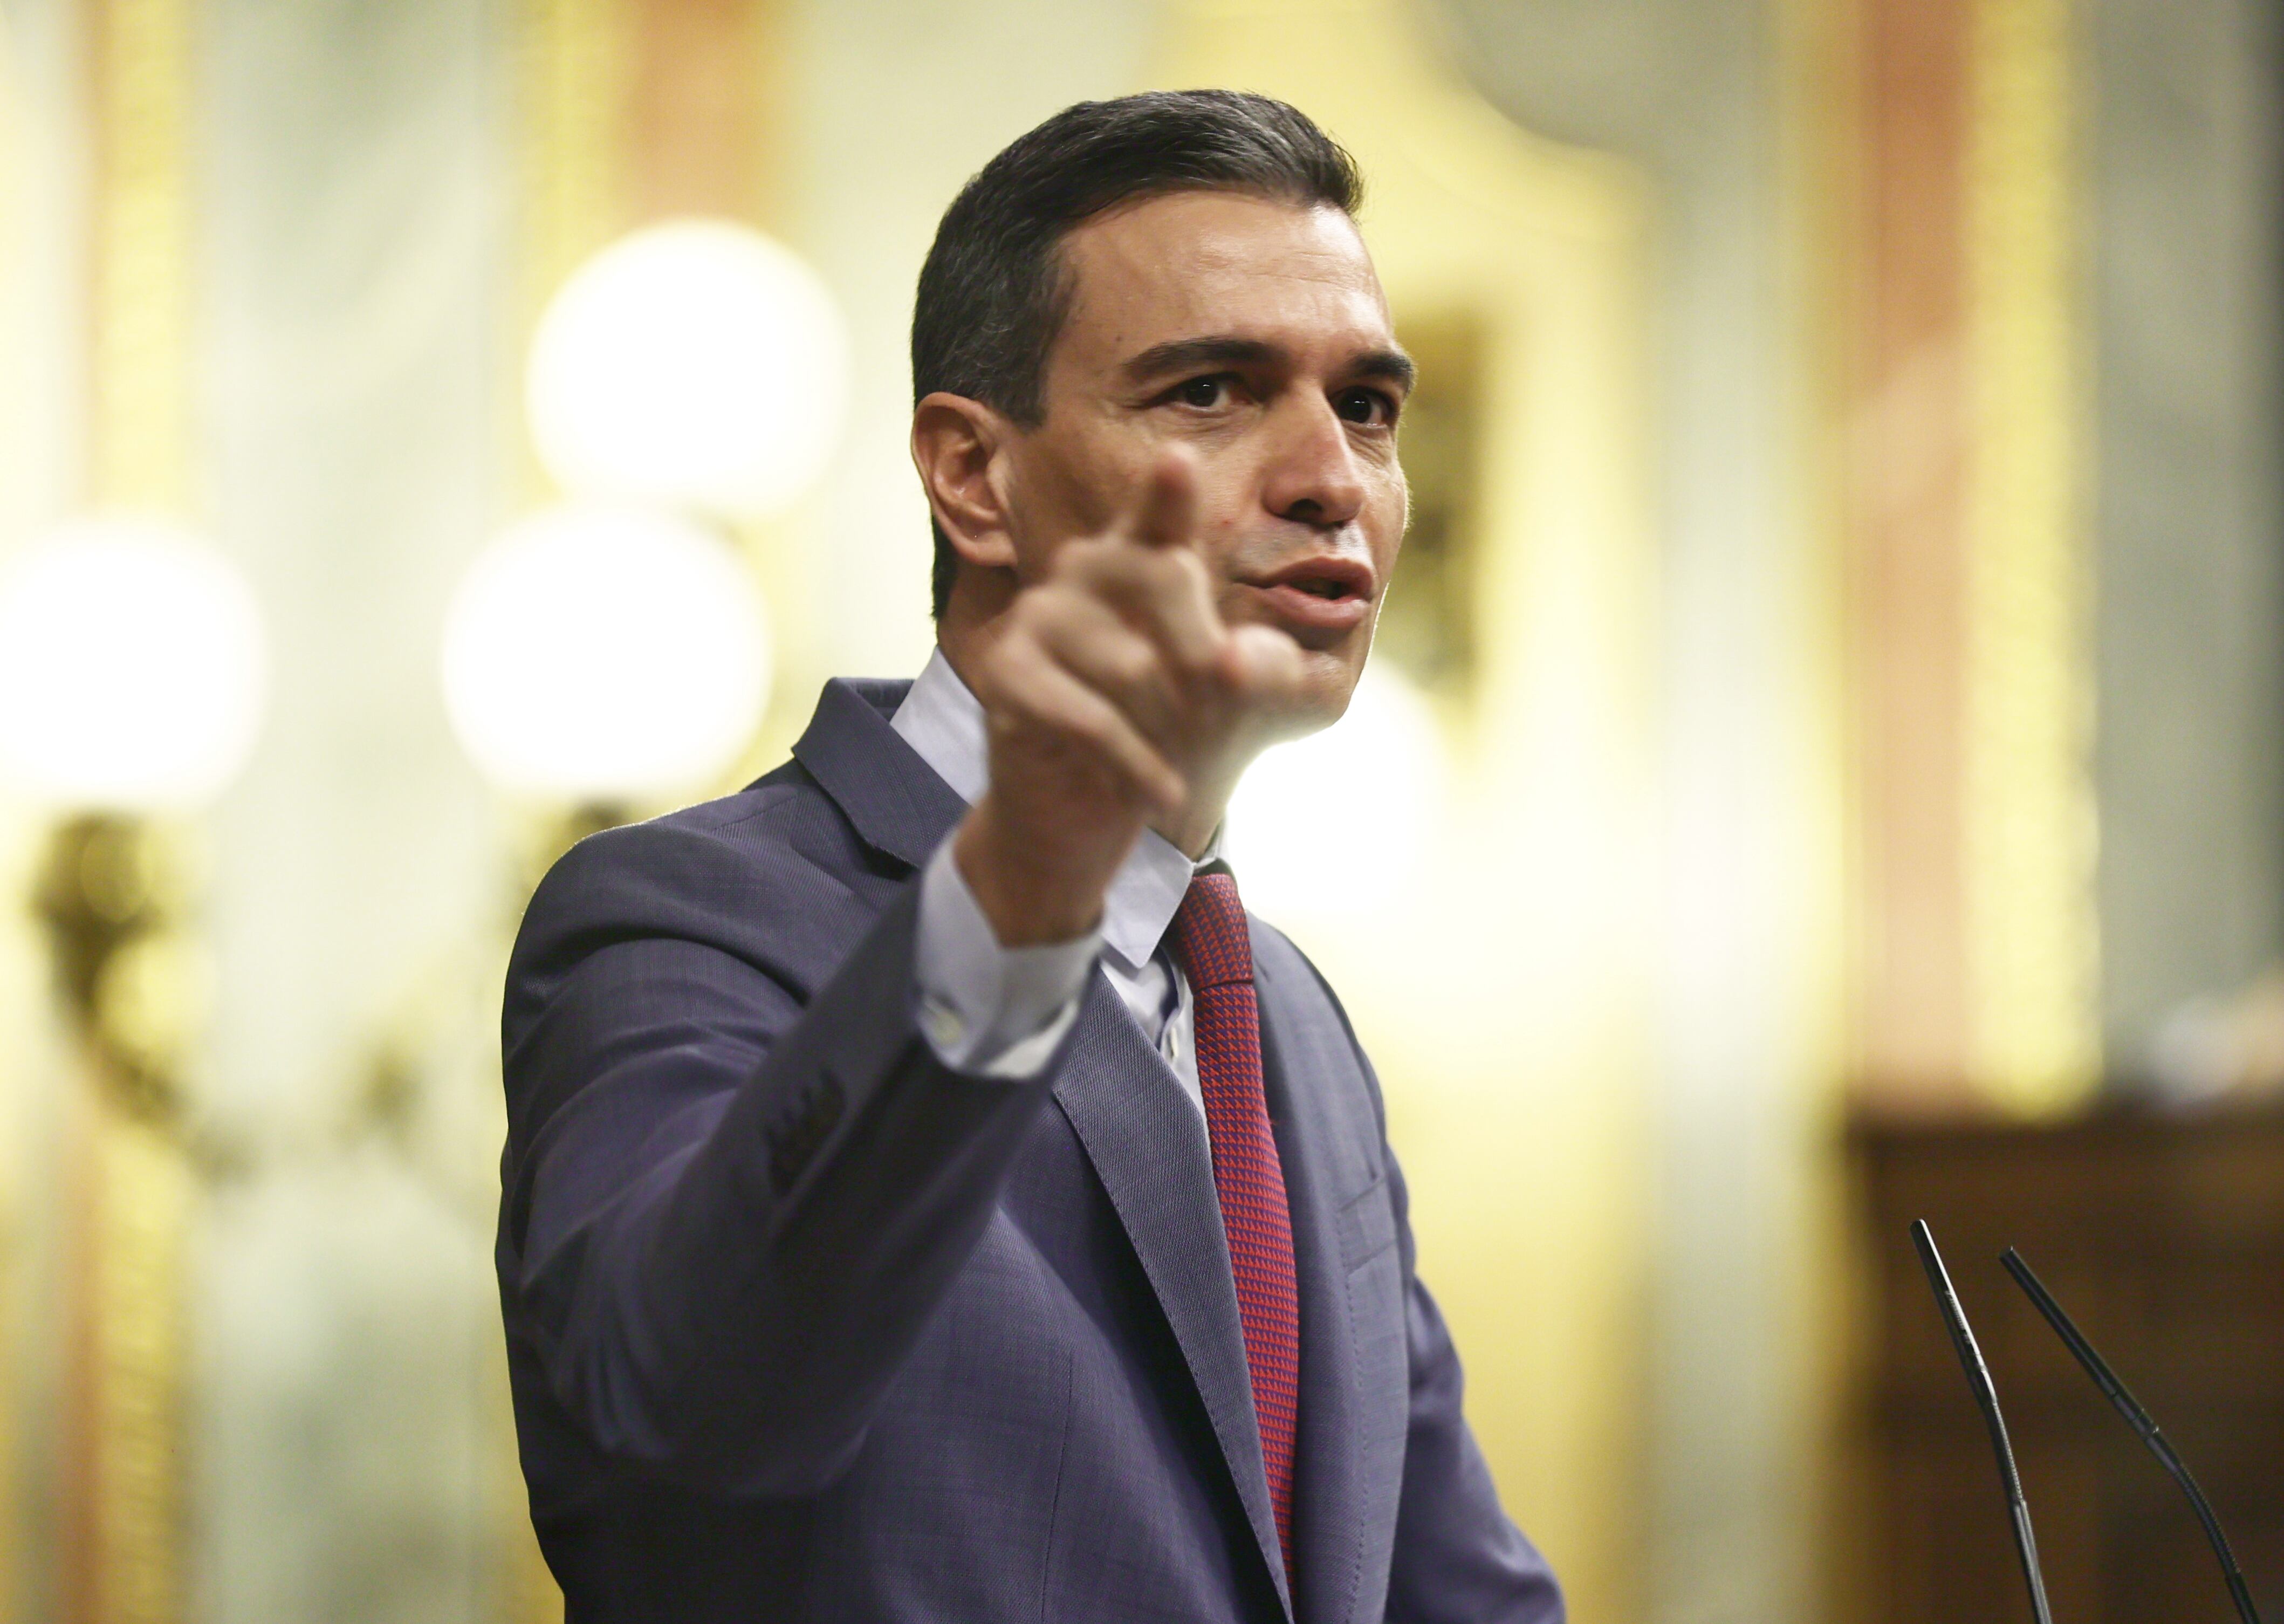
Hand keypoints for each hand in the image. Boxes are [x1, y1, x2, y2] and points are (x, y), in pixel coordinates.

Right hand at [952, 451, 1303, 945]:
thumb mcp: (1239, 700)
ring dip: (1175, 730)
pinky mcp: (1007, 671)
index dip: (1167, 496)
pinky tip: (1164, 796)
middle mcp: (1085, 566)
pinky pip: (1091, 718)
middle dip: (1208, 667)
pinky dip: (1138, 765)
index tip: (1179, 464)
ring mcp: (1038, 612)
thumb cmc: (1171, 735)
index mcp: (1144, 557)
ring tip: (1180, 766)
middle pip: (1166, 586)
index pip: (1159, 520)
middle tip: (1217, 723)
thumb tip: (1233, 663)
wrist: (1087, 811)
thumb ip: (1262, 670)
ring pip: (1134, 669)